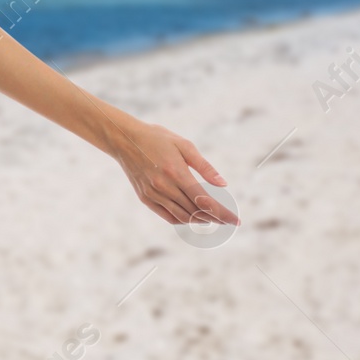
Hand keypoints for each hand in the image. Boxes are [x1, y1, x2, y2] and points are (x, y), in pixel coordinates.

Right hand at [108, 121, 237, 226]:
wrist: (123, 139)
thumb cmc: (156, 138)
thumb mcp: (184, 145)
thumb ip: (204, 166)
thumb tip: (223, 184)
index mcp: (176, 172)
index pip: (205, 201)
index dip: (222, 213)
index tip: (236, 221)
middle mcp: (164, 187)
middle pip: (196, 211)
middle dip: (215, 218)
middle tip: (227, 219)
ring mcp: (153, 194)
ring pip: (182, 217)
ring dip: (200, 220)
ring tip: (212, 219)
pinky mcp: (145, 198)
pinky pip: (167, 216)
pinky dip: (182, 220)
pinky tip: (192, 216)